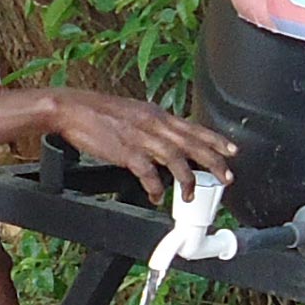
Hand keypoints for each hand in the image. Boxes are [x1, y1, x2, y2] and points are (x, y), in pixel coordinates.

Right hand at [44, 90, 237, 206]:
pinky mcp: (125, 151)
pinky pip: (147, 172)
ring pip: (175, 158)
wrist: (71, 109)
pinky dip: (155, 186)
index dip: (215, 140)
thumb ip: (153, 126)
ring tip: (191, 195)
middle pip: (191, 144)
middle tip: (227, 178)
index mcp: (156, 114)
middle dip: (213, 162)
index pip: (193, 128)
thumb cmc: (99, 112)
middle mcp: (153, 124)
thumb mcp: (134, 113)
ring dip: (187, 179)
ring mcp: (140, 137)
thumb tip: (168, 141)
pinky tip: (157, 196)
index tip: (233, 151)